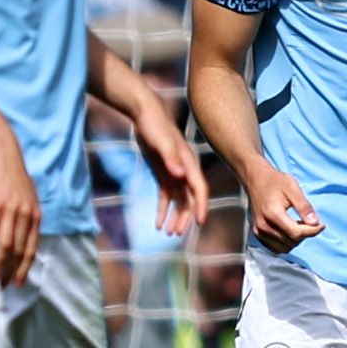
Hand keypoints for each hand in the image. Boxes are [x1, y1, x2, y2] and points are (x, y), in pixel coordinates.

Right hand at [0, 145, 40, 287]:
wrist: (2, 155)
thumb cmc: (13, 177)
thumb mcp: (28, 198)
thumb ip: (28, 217)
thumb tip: (24, 235)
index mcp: (35, 215)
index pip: (32, 247)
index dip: (26, 266)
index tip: (20, 281)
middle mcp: (26, 216)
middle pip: (19, 250)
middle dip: (12, 271)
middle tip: (4, 285)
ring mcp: (10, 212)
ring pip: (5, 246)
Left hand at [133, 105, 208, 237]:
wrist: (145, 114)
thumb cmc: (155, 126)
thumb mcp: (161, 142)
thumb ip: (171, 158)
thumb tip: (181, 175)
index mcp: (189, 164)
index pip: (199, 189)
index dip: (201, 205)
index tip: (199, 221)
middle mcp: (184, 171)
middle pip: (189, 199)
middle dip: (184, 217)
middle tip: (176, 234)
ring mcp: (174, 173)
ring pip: (178, 201)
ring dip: (174, 216)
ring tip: (167, 233)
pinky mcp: (163, 173)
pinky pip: (165, 196)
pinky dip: (162, 210)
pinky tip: (156, 223)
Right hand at [243, 163, 324, 253]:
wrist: (256, 180)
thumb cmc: (274, 181)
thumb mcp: (293, 189)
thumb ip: (304, 207)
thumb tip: (315, 222)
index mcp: (273, 214)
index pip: (296, 233)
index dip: (313, 231)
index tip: (321, 225)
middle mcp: (264, 226)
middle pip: (291, 242)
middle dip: (305, 234)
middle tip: (310, 222)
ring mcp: (259, 231)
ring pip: (284, 248)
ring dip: (295, 240)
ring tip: (298, 225)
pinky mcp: (257, 234)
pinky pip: (275, 248)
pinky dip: (285, 243)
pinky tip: (289, 230)